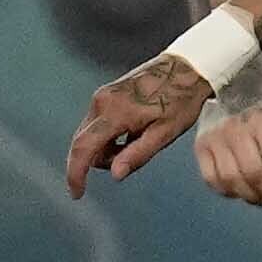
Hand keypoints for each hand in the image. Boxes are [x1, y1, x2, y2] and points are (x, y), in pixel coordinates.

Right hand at [65, 54, 215, 194]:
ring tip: (139, 140)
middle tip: (130, 159)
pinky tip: (133, 131)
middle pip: (85, 143)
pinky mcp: (106, 93)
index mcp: (115, 113)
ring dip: (107, 148)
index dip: (76, 174)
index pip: (84, 148)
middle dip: (100, 160)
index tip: (77, 194)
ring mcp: (102, 95)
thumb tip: (115, 175)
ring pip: (91, 135)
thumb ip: (137, 155)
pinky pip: (97, 123)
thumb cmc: (180, 101)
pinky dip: (109, 136)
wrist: (186, 68)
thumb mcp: (164, 133)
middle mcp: (102, 102)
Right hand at [191, 87, 261, 206]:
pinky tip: (243, 192)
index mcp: (260, 117)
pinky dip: (227, 192)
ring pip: (231, 180)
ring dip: (251, 196)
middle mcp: (234, 129)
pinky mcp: (201, 147)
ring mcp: (215, 139)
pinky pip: (211, 179)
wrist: (235, 82)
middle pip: (253, 172)